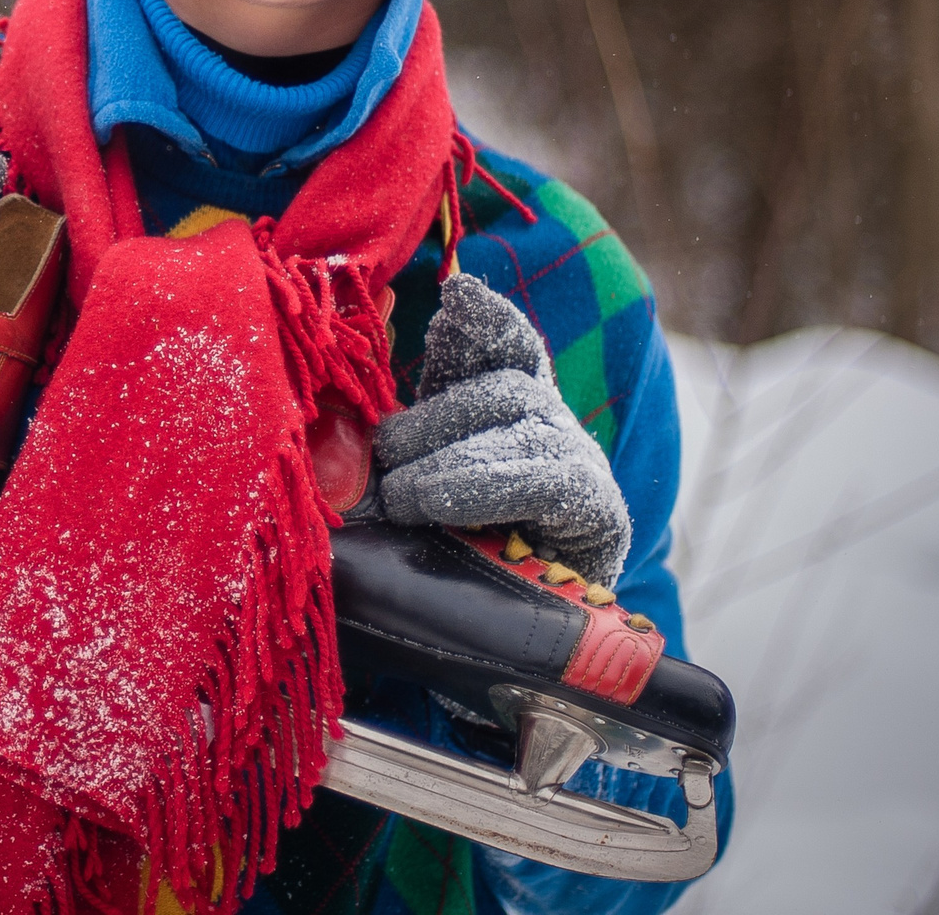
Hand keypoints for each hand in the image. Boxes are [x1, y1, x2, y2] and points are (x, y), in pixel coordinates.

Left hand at [371, 274, 631, 585]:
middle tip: (381, 457)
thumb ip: (385, 443)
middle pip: (500, 386)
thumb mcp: (406, 487)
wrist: (502, 644)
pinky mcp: (598, 511)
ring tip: (400, 497)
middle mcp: (547, 423)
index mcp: (500, 407)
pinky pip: (543, 480)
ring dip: (447, 461)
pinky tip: (443, 503)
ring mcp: (578, 463)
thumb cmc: (441, 554)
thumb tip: (341, 421)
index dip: (484, 319)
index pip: (502, 343)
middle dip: (431, 419)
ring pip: (518, 426)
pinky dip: (483, 487)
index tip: (457, 294)